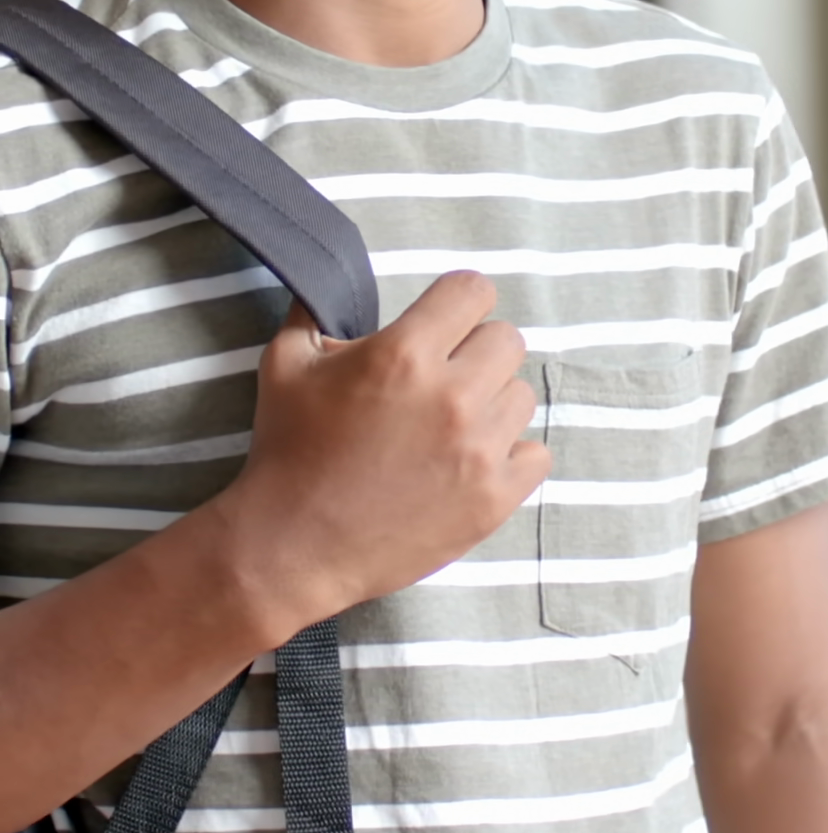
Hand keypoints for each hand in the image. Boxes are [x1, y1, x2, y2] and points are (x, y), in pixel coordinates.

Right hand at [217, 271, 545, 639]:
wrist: (291, 547)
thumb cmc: (287, 450)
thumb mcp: (284, 363)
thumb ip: (315, 312)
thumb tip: (331, 286)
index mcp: (404, 354)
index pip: (474, 291)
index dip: (457, 302)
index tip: (444, 323)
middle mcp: (451, 397)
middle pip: (507, 340)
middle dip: (475, 351)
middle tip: (443, 378)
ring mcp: (478, 451)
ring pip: (521, 396)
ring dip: (492, 403)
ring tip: (451, 426)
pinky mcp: (493, 500)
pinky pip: (537, 455)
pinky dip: (512, 456)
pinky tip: (472, 462)